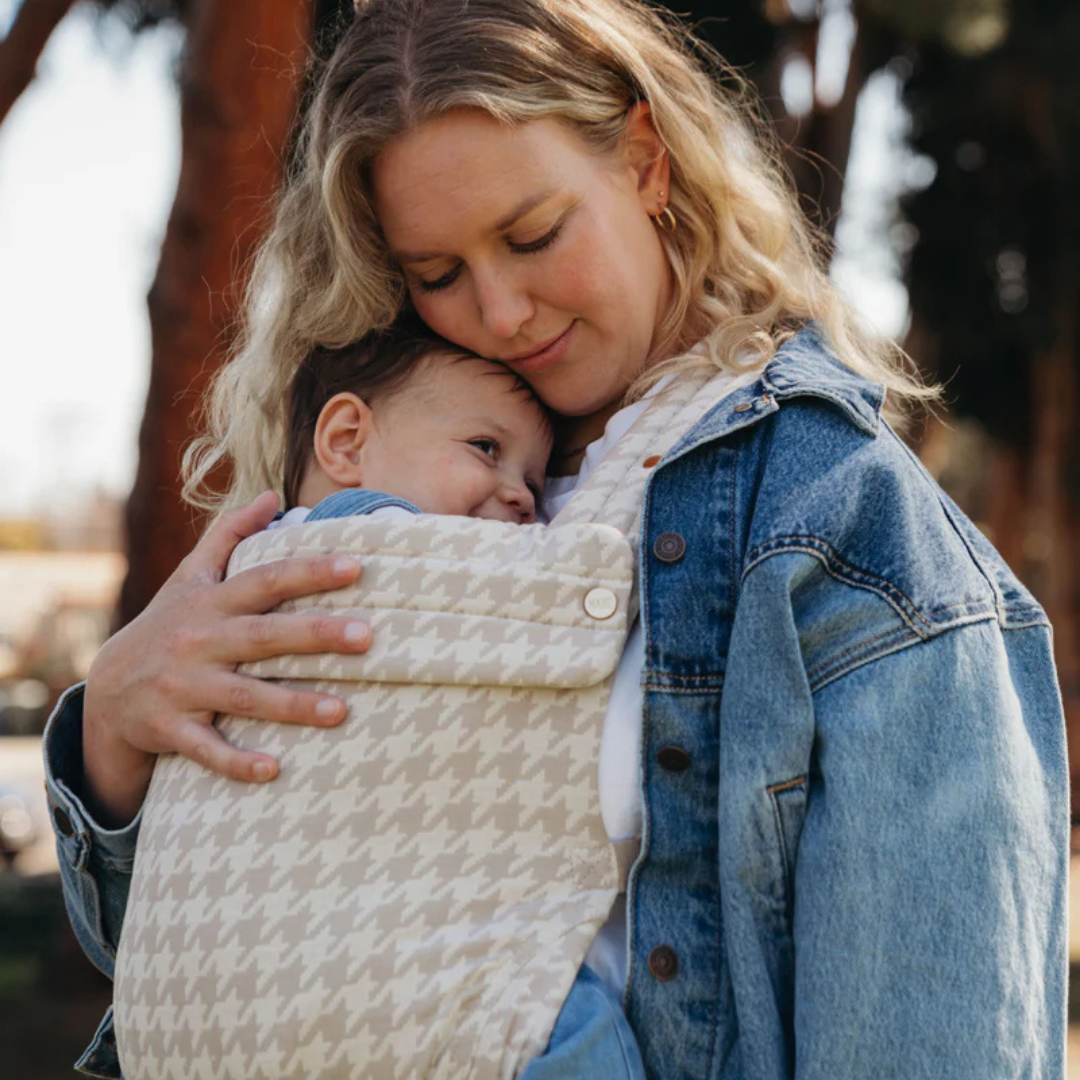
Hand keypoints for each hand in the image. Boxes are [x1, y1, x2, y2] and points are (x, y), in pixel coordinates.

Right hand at [81, 491, 370, 826]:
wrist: (109, 690)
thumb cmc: (169, 624)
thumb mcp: (191, 576)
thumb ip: (230, 534)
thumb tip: (271, 494)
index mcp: (211, 602)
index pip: (265, 580)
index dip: (308, 571)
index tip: (356, 566)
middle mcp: (199, 642)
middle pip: (263, 636)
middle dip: (315, 635)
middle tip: (367, 636)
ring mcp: (184, 688)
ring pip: (243, 697)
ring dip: (292, 704)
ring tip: (342, 711)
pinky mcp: (171, 730)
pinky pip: (206, 749)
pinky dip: (236, 762)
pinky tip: (274, 771)